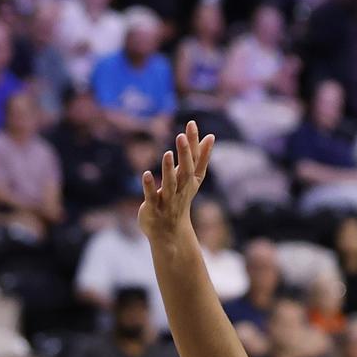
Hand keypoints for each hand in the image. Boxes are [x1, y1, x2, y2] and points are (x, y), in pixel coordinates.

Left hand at [139, 121, 214, 241]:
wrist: (169, 231)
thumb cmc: (180, 199)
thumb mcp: (192, 178)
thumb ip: (201, 157)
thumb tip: (211, 136)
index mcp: (191, 180)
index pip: (195, 159)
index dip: (195, 143)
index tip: (192, 124)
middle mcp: (182, 189)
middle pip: (186, 170)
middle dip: (185, 153)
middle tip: (182, 135)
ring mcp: (168, 199)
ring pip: (170, 183)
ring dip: (168, 169)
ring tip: (167, 153)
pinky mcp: (153, 208)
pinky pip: (151, 196)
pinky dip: (148, 186)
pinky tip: (145, 174)